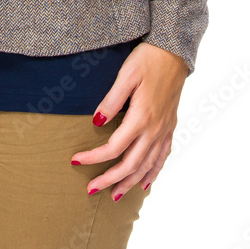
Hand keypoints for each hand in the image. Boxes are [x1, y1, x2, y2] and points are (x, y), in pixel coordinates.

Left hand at [70, 42, 187, 198]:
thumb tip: (96, 122)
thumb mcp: (126, 75)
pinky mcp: (170, 126)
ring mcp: (164, 130)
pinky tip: (145, 183)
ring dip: (130, 183)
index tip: (75, 160)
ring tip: (114, 195)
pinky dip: (153, 173)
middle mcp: (154, 129)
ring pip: (147, 166)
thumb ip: (111, 100)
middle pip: (130, 164)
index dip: (93, 158)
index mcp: (141, 117)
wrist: (174, 53)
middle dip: (109, 179)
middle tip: (91, 190)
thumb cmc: (148, 60)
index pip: (113, 147)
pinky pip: (162, 157)